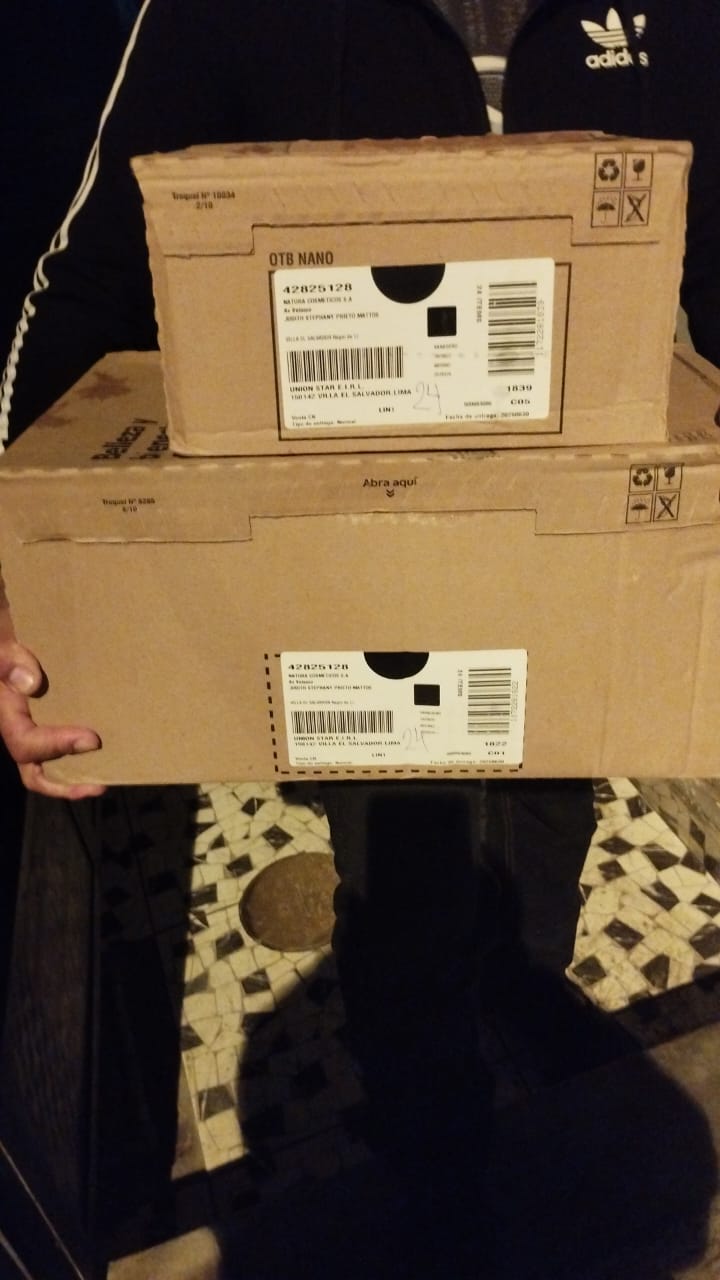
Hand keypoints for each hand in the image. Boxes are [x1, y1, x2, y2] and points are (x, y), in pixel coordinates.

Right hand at [0, 601, 105, 799]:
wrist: (6, 632)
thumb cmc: (3, 635)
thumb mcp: (2, 644)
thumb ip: (9, 659)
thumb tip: (32, 684)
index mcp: (6, 711)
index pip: (25, 743)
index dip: (56, 747)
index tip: (92, 740)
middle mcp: (18, 723)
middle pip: (32, 768)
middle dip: (63, 784)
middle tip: (98, 785)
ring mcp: (33, 721)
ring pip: (47, 760)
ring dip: (74, 771)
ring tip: (108, 773)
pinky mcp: (48, 713)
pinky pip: (60, 739)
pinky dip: (78, 750)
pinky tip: (106, 743)